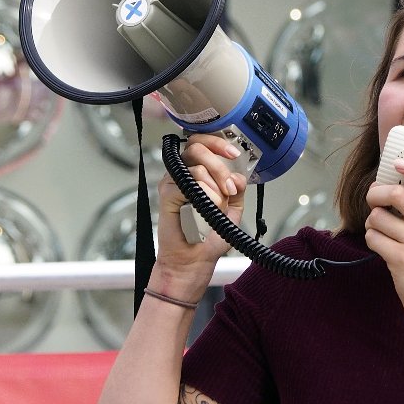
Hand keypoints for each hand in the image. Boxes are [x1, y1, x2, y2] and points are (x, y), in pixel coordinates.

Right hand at [155, 134, 246, 271]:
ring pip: (197, 167)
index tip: (233, 153)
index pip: (202, 143)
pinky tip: (206, 210)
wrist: (195, 260)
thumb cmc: (208, 236)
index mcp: (196, 171)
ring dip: (216, 189)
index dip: (218, 143)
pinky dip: (205, 197)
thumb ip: (237, 187)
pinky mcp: (167, 194)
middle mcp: (182, 173)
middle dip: (220, 167)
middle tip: (229, 188)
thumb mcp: (234, 207)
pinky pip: (190, 184)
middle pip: (197, 148)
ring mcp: (172, 182)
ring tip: (218, 207)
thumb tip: (237, 175)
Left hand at [362, 160, 403, 327]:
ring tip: (381, 233)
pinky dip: (371, 240)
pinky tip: (382, 249)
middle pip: (397, 194)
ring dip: (371, 223)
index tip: (399, 163)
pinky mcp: (401, 259)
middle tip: (374, 200)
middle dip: (376, 194)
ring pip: (378, 217)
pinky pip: (372, 238)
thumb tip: (387, 187)